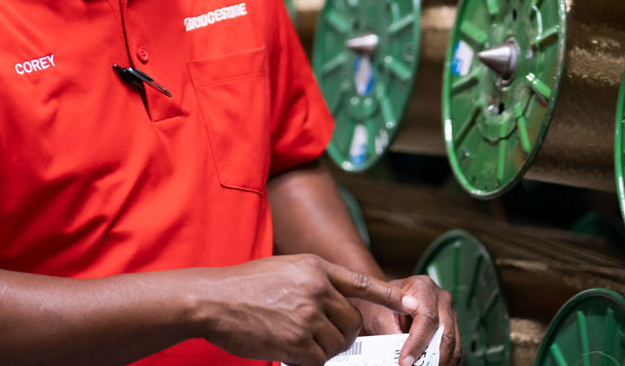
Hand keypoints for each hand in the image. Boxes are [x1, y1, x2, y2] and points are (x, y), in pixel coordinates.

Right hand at [198, 254, 418, 365]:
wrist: (212, 300)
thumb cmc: (243, 285)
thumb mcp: (284, 269)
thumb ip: (313, 282)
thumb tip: (333, 304)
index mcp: (315, 268)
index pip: (361, 283)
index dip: (388, 295)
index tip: (412, 303)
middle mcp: (317, 289)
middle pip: (351, 320)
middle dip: (340, 331)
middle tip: (315, 331)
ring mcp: (308, 316)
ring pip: (338, 342)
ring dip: (323, 346)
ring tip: (295, 336)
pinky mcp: (297, 342)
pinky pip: (319, 358)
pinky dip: (309, 358)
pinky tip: (288, 347)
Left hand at [356, 275, 459, 365]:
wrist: (380, 297)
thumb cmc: (379, 304)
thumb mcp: (379, 318)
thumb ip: (391, 336)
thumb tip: (402, 359)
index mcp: (422, 288)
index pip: (427, 318)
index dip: (417, 343)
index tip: (406, 362)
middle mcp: (440, 297)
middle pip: (445, 332)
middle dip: (433, 358)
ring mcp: (448, 311)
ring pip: (453, 342)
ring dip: (442, 361)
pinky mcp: (451, 324)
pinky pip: (454, 346)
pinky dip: (445, 360)